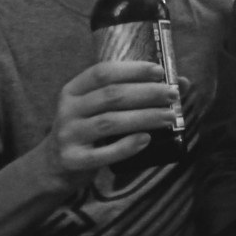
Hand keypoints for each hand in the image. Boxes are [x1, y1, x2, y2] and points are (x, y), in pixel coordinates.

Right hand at [43, 60, 179, 186]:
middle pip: (111, 96)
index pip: (103, 72)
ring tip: (169, 117)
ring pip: (110, 123)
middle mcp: (67, 109)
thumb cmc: (88, 128)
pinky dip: (126, 146)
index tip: (160, 71)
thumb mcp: (98, 107)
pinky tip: (146, 139)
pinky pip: (103, 153)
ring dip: (144, 118)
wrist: (54, 165)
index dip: (133, 69)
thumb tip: (182, 82)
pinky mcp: (73, 160)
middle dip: (146, 93)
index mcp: (73, 90)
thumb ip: (132, 92)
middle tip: (171, 95)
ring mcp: (68, 135)